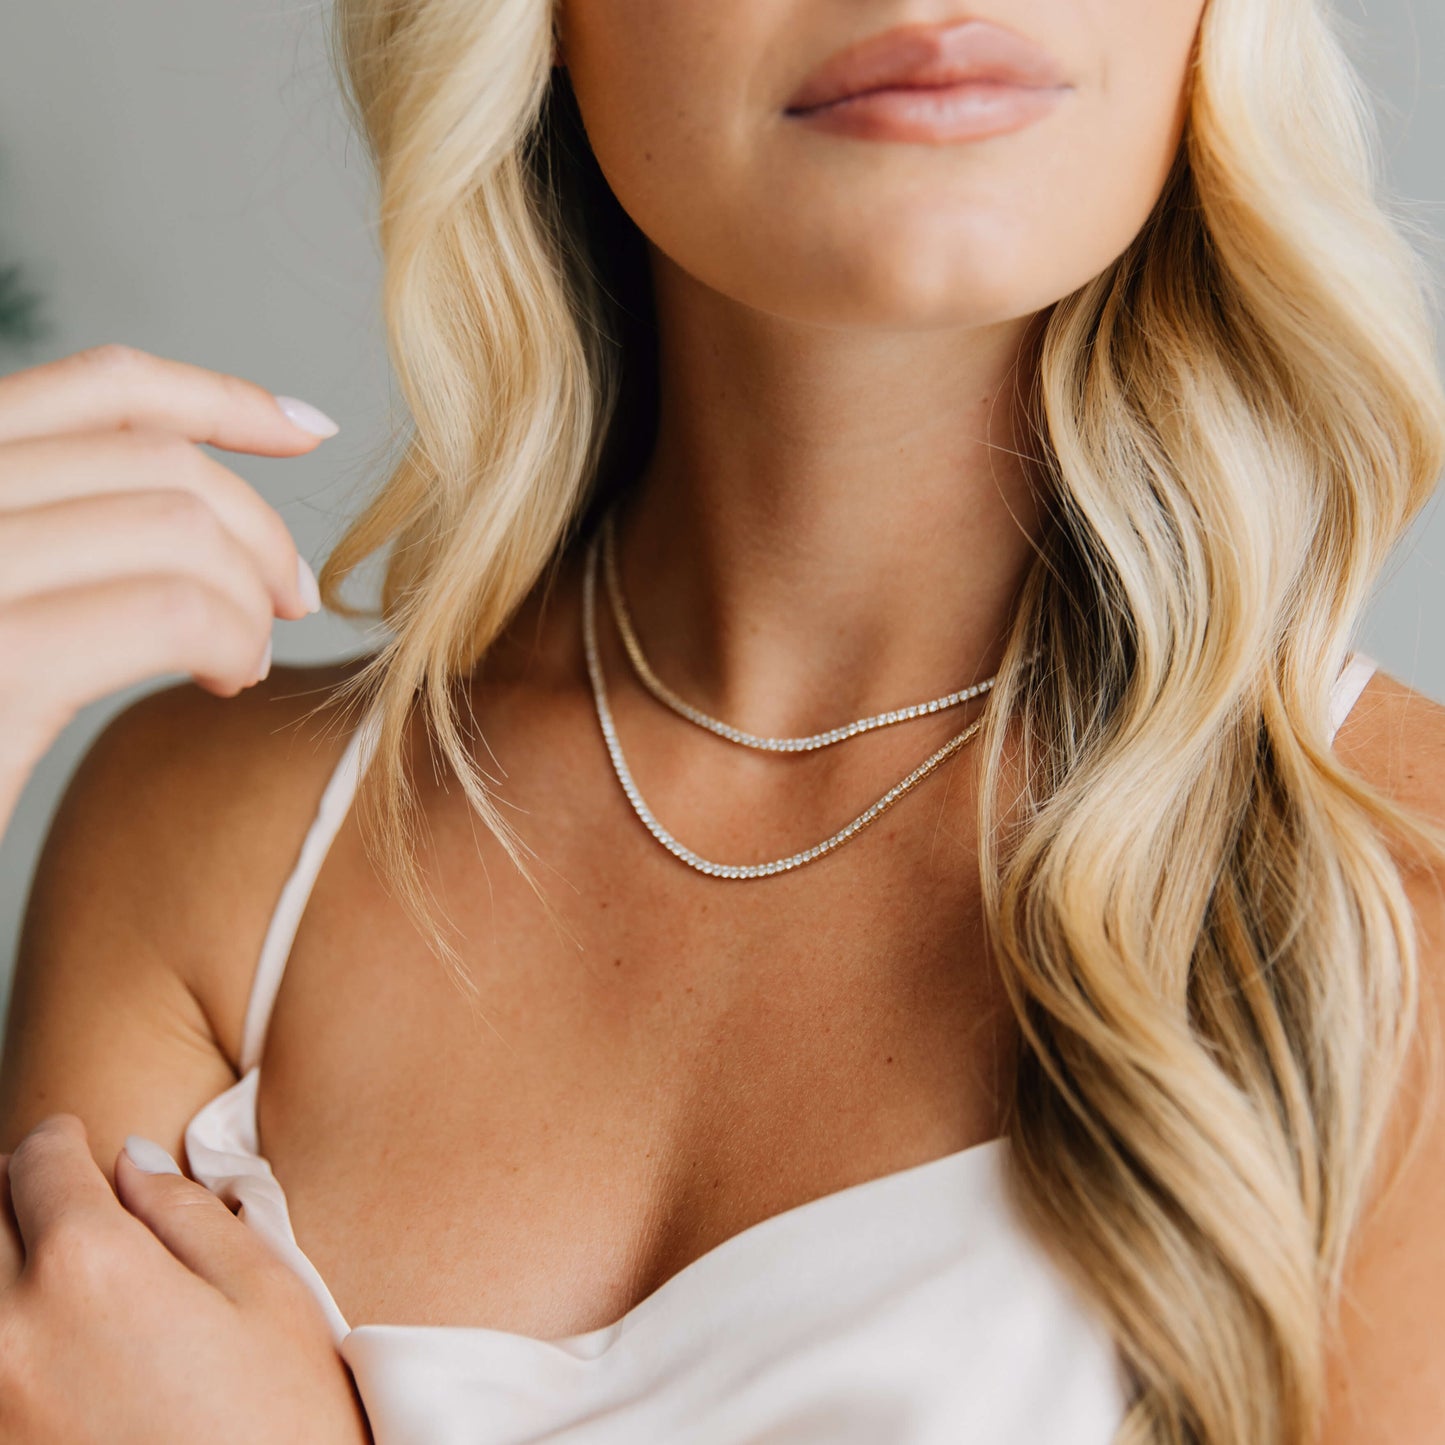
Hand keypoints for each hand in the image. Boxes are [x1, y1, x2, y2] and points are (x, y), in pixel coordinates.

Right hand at [0, 342, 336, 835]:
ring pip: (178, 528)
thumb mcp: (6, 596)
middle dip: (258, 527)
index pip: (96, 387)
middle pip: (157, 463)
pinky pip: (172, 610)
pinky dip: (232, 637)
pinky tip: (226, 679)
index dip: (222, 396)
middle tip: (290, 600)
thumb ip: (60, 533)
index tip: (310, 429)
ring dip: (249, 595)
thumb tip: (198, 506)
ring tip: (242, 658)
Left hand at [0, 1114, 371, 1444]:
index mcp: (90, 1268)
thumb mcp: (265, 1297)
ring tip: (39, 1269)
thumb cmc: (278, 1426)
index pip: (39, 1162)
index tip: (74, 1140)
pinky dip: (2, 1333)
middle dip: (11, 1193)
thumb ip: (187, 1214)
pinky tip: (32, 1333)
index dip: (61, 1138)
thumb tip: (127, 1162)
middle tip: (50, 1197)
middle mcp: (8, 1330)